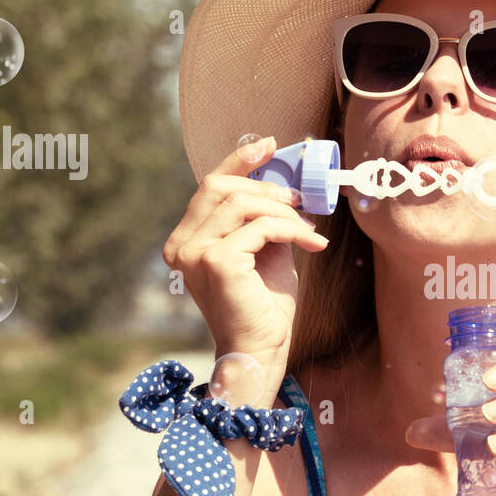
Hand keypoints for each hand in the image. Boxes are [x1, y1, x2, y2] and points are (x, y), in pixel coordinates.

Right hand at [162, 136, 329, 362]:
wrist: (261, 349)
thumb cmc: (263, 305)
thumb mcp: (263, 252)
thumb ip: (261, 220)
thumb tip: (282, 185)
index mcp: (187, 240)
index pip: (209, 187)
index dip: (238, 161)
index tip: (269, 145)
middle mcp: (183, 244)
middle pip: (221, 187)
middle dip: (266, 188)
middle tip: (299, 202)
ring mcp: (195, 253)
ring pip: (243, 204)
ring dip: (283, 212)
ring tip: (308, 230)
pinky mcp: (217, 262)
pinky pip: (261, 227)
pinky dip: (291, 230)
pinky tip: (312, 244)